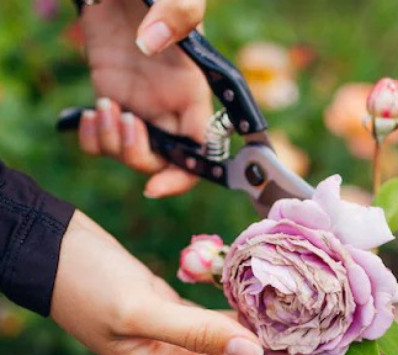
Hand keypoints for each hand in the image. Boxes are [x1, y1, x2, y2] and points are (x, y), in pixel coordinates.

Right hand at [51, 211, 294, 354]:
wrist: (55, 250)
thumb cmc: (87, 283)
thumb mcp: (138, 310)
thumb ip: (194, 333)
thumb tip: (252, 352)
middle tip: (318, 348)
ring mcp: (173, 334)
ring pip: (229, 345)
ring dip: (263, 338)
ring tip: (302, 326)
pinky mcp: (172, 309)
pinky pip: (216, 319)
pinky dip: (241, 314)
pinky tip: (264, 301)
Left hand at [79, 0, 209, 197]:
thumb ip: (177, 14)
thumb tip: (150, 43)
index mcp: (192, 96)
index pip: (201, 152)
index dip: (183, 177)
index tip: (156, 185)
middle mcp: (167, 112)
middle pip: (160, 164)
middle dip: (138, 156)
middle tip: (124, 120)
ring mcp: (138, 111)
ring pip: (128, 156)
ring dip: (110, 143)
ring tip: (102, 106)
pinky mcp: (111, 105)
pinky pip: (101, 143)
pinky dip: (91, 139)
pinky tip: (88, 114)